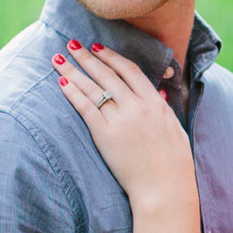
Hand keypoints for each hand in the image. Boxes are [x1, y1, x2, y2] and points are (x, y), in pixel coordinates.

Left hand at [55, 43, 196, 206]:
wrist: (164, 188)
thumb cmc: (173, 164)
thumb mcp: (174, 129)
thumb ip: (163, 109)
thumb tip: (158, 95)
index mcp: (155, 102)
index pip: (129, 70)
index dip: (111, 57)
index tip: (98, 48)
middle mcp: (137, 106)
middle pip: (106, 74)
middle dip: (87, 57)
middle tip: (72, 44)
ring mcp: (120, 119)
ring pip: (93, 87)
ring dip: (73, 69)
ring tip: (58, 57)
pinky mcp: (105, 135)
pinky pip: (85, 108)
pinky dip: (73, 93)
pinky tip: (61, 82)